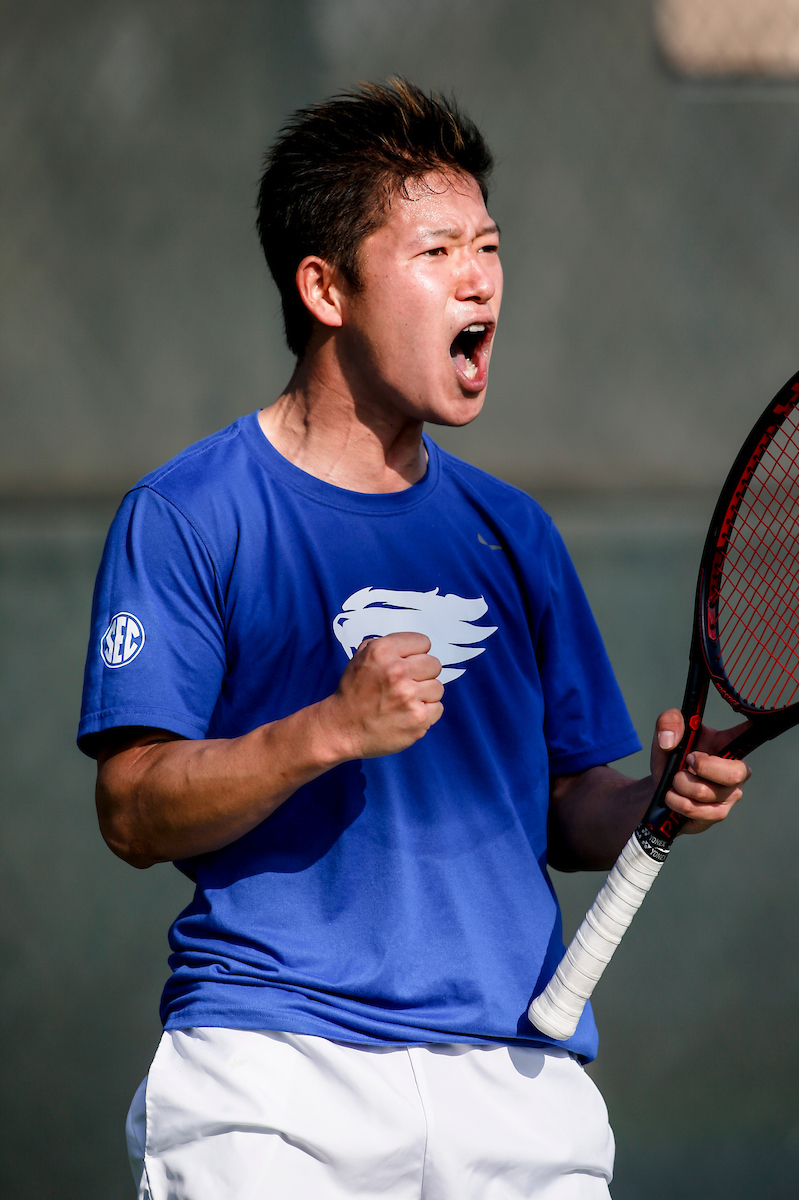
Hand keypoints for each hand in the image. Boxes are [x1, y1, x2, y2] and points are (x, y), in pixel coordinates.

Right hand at [320, 632, 443, 759]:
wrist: (342, 728)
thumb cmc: (353, 692)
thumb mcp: (361, 658)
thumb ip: (386, 646)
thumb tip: (411, 646)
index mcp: (382, 651)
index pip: (423, 642)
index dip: (415, 653)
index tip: (407, 664)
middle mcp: (397, 671)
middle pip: (434, 664)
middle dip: (422, 673)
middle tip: (407, 684)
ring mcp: (409, 696)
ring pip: (437, 687)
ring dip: (424, 695)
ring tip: (405, 701)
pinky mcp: (418, 719)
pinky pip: (438, 708)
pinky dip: (426, 713)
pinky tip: (408, 714)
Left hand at [650, 709, 751, 834]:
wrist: (659, 790)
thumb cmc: (671, 759)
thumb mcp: (665, 735)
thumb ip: (668, 722)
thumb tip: (669, 740)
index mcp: (729, 745)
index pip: (751, 734)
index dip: (756, 728)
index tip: (763, 720)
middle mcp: (736, 771)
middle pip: (734, 773)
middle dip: (703, 767)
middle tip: (686, 760)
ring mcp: (729, 795)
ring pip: (706, 792)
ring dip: (681, 785)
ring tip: (674, 780)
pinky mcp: (717, 815)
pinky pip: (698, 811)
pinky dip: (677, 802)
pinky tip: (672, 796)